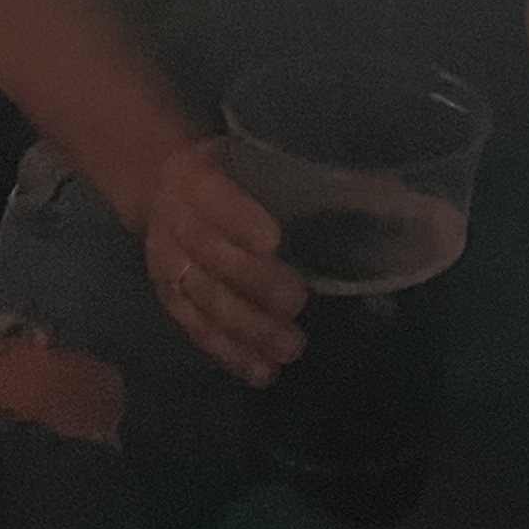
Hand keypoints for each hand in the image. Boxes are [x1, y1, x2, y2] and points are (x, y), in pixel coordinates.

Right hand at [142, 137, 307, 387]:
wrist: (157, 188)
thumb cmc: (223, 171)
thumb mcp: (240, 157)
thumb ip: (284, 177)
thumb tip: (371, 190)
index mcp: (193, 181)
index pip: (215, 200)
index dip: (240, 221)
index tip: (274, 242)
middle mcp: (176, 226)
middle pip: (213, 258)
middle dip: (255, 284)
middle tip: (298, 303)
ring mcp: (170, 268)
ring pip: (207, 302)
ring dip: (248, 329)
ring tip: (290, 349)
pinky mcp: (171, 301)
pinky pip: (198, 331)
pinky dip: (230, 354)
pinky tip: (262, 371)